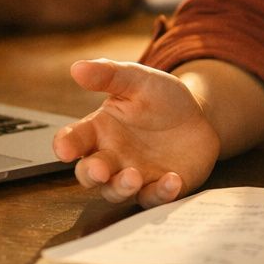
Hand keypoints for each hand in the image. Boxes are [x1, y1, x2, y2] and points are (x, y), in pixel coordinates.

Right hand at [53, 59, 220, 206]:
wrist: (199, 116)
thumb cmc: (161, 99)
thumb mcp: (138, 80)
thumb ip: (109, 75)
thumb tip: (77, 67)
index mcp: (100, 130)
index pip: (73, 139)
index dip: (65, 145)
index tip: (64, 150)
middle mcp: (111, 157)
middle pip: (89, 173)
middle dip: (91, 174)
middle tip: (99, 170)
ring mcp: (134, 176)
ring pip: (116, 191)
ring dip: (121, 187)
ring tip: (133, 176)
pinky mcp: (159, 188)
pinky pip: (154, 196)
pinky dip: (160, 193)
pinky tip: (172, 180)